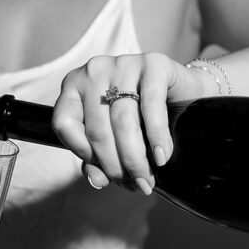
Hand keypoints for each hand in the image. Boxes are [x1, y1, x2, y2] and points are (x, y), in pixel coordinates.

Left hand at [52, 52, 210, 192]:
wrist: (184, 94)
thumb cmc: (142, 119)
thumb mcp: (113, 139)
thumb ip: (97, 159)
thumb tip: (96, 180)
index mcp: (74, 86)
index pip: (64, 124)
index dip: (82, 153)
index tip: (103, 172)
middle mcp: (94, 71)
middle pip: (97, 129)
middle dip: (116, 166)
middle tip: (134, 184)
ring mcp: (123, 64)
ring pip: (123, 122)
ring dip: (136, 158)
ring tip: (147, 178)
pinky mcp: (153, 63)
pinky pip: (151, 106)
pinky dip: (157, 137)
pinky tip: (161, 157)